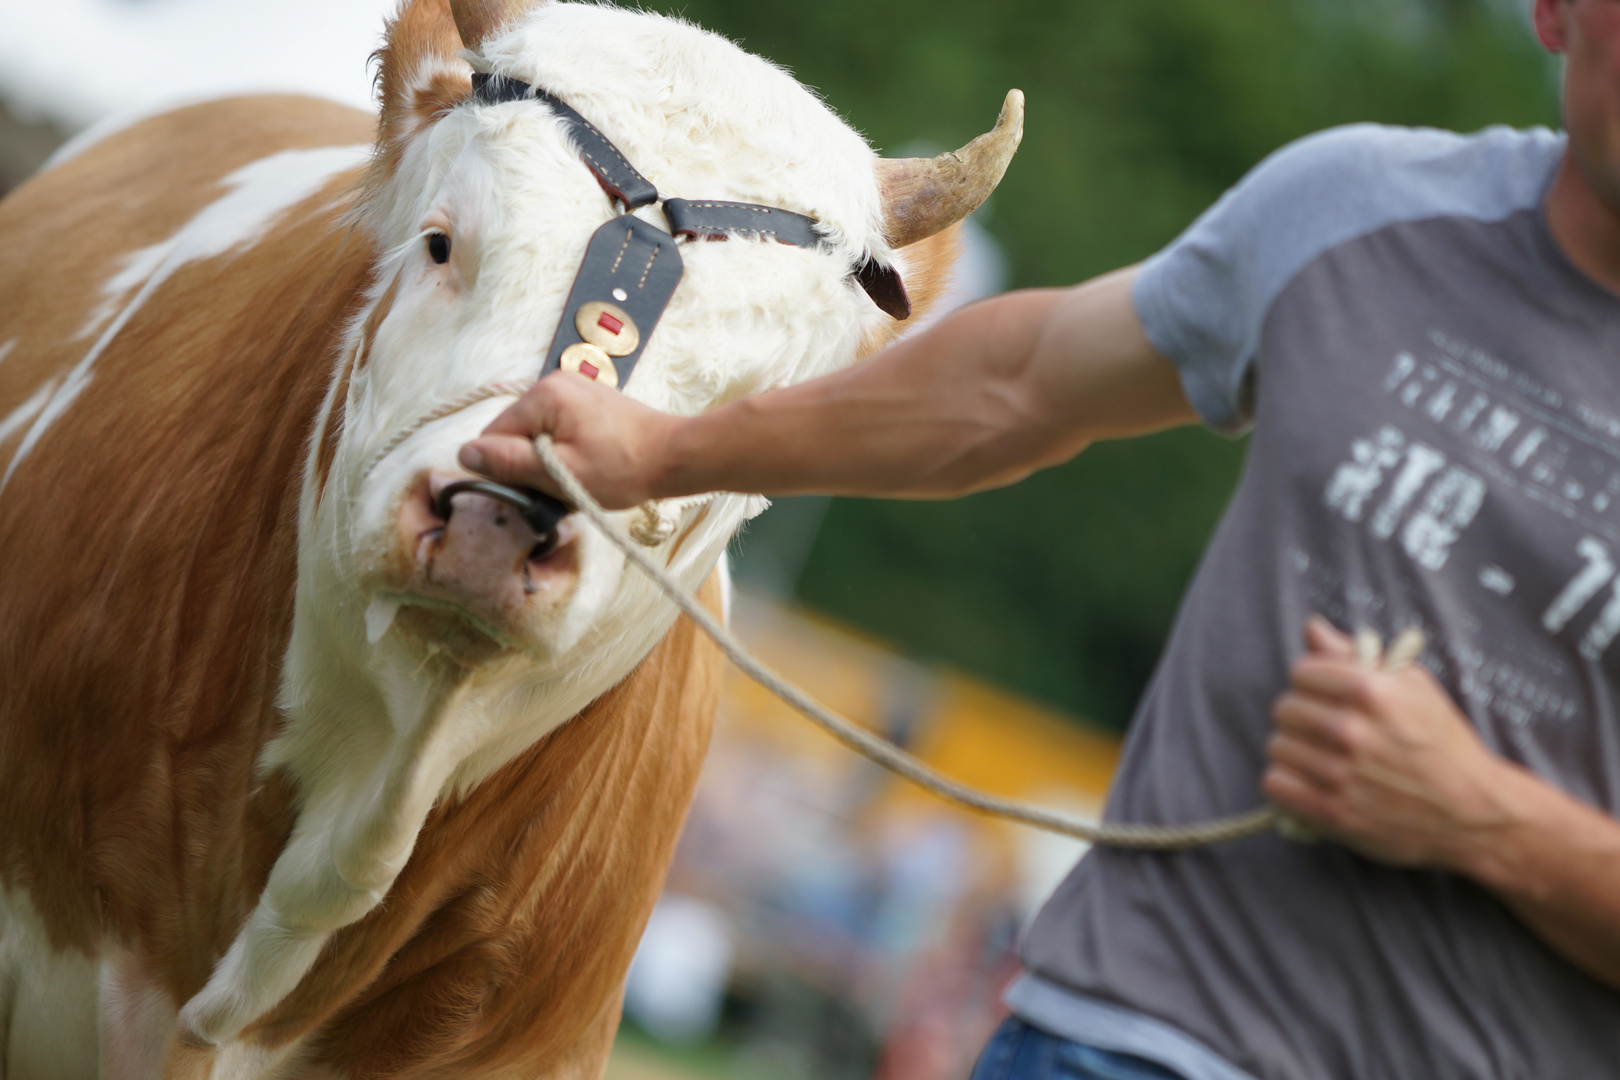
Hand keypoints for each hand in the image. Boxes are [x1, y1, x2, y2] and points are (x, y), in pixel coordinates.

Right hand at [458, 373, 678, 509]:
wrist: (675, 456)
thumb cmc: (624, 468)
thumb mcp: (561, 473)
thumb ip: (511, 462)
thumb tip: (465, 453)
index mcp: (544, 395)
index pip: (495, 434)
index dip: (507, 468)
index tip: (535, 489)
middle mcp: (555, 382)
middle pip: (516, 432)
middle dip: (530, 463)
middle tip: (563, 485)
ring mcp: (574, 389)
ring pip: (538, 433)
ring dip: (550, 459)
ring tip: (581, 475)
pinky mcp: (588, 401)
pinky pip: (559, 428)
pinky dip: (566, 450)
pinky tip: (590, 465)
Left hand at [1263, 617, 1512, 868]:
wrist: (1474, 811)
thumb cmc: (1442, 743)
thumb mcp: (1414, 686)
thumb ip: (1356, 654)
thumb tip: (1312, 627)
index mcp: (1371, 692)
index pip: (1301, 672)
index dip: (1314, 682)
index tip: (1329, 696)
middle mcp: (1352, 731)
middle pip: (1284, 709)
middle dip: (1302, 716)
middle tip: (1326, 730)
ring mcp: (1341, 774)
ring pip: (1277, 746)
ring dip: (1295, 751)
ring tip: (1322, 757)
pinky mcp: (1333, 813)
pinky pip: (1275, 784)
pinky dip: (1287, 783)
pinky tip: (1310, 781)